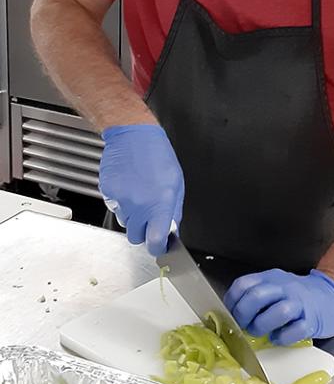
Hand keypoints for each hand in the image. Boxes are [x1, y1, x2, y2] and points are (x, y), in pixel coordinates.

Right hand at [99, 125, 183, 255]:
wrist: (133, 136)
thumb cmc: (158, 156)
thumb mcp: (176, 183)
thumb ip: (173, 211)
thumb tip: (172, 230)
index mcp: (160, 204)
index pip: (155, 241)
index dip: (158, 248)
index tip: (160, 247)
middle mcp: (139, 206)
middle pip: (136, 237)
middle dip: (143, 231)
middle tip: (148, 215)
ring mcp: (121, 200)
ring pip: (124, 222)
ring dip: (132, 215)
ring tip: (138, 193)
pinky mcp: (108, 193)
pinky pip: (114, 207)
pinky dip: (121, 201)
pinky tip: (128, 185)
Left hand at [224, 268, 333, 344]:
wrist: (331, 296)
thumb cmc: (297, 297)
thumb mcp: (275, 288)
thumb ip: (256, 297)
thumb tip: (231, 315)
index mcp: (270, 278)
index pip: (244, 284)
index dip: (232, 302)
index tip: (230, 315)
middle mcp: (284, 288)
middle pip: (257, 296)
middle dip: (244, 315)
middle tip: (243, 326)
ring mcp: (299, 303)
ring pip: (279, 311)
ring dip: (263, 325)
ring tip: (261, 333)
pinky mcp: (312, 321)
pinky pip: (296, 329)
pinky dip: (283, 337)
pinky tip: (278, 338)